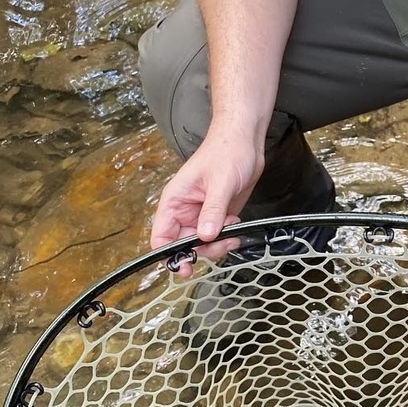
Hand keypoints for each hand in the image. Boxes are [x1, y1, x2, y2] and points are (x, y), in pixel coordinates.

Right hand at [150, 126, 265, 274]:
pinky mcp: (217, 214)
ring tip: (232, 229)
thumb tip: (205, 235)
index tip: (185, 266)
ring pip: (202, 243)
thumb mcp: (221, 182)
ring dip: (217, 243)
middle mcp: (185, 210)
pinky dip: (226, 237)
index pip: (161, 236)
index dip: (169, 255)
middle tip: (221, 242)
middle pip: (184, 245)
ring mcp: (201, 213)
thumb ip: (212, 210)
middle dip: (202, 249)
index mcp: (175, 200)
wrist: (245, 140)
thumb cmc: (226, 151)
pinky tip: (235, 223)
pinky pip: (217, 236)